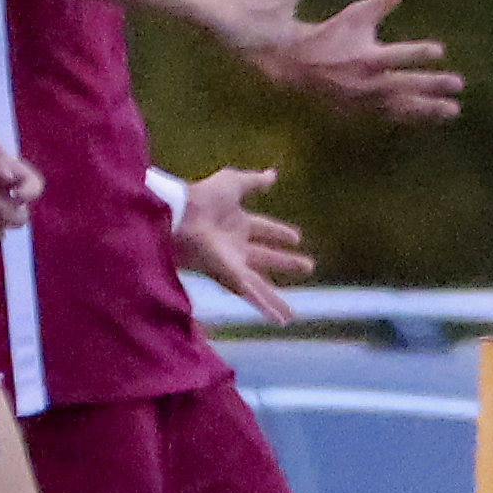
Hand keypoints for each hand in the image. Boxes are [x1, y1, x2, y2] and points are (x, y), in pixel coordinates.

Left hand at [173, 166, 312, 320]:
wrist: (182, 215)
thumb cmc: (202, 197)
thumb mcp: (233, 183)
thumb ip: (254, 182)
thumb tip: (273, 174)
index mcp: (237, 223)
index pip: (264, 229)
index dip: (279, 233)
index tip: (296, 238)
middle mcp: (236, 246)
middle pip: (266, 257)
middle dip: (286, 262)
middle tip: (309, 265)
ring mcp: (233, 264)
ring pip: (260, 285)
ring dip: (277, 298)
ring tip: (293, 313)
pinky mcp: (229, 277)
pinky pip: (252, 295)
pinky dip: (266, 307)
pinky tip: (281, 318)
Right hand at [248, 0, 463, 122]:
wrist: (299, 66)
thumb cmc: (332, 35)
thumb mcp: (357, 14)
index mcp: (365, 57)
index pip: (396, 56)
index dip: (418, 53)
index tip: (439, 50)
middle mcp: (366, 83)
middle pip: (405, 86)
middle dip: (432, 86)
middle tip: (458, 83)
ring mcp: (365, 101)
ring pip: (402, 108)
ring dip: (428, 110)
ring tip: (453, 111)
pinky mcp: (363, 112)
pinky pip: (393, 117)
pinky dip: (413, 117)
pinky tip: (434, 116)